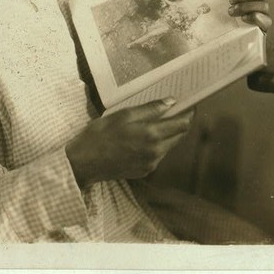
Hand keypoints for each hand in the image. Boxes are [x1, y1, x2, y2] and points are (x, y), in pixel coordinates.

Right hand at [65, 99, 194, 188]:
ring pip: (168, 146)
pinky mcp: (144, 171)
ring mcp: (150, 163)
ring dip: (167, 134)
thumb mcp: (124, 115)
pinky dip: (157, 145)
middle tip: (174, 111)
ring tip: (156, 123)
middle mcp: (156, 152)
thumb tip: (171, 102)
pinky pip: (158, 155)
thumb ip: (150, 109)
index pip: (182, 124)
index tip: (190, 105)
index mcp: (152, 135)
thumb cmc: (100, 135)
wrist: (83, 162)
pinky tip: (143, 138)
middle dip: (179, 123)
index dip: (189, 113)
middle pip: (179, 136)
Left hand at [229, 0, 272, 32]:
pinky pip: (267, 21)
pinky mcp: (263, 27)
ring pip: (264, 5)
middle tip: (231, 0)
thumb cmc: (229, 6)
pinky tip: (243, 18)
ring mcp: (264, 14)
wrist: (224, 29)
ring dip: (246, 6)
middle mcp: (263, 1)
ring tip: (232, 10)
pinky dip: (254, 17)